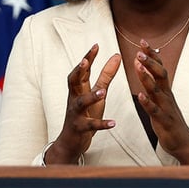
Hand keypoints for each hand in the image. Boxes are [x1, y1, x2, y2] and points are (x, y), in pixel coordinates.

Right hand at [47, 44, 120, 164]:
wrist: (71, 142)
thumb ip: (106, 75)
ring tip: (103, 92)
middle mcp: (74, 98)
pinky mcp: (80, 128)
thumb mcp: (97, 92)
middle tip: (84, 61)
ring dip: (91, 97)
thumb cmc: (86, 113)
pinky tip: (113, 123)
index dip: (88, 58)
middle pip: (73, 81)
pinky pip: (90, 125)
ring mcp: (76, 113)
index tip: (96, 45)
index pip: (82, 70)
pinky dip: (102, 124)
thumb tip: (116, 55)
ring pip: (81, 103)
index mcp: (79, 89)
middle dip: (78, 71)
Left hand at [134, 39, 188, 164]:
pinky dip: (147, 102)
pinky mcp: (164, 121)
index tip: (143, 41)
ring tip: (138, 66)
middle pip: (160, 74)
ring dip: (147, 77)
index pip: (159, 67)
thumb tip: (144, 67)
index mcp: (165, 90)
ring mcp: (166, 108)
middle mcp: (167, 95)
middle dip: (150, 62)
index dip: (152, 54)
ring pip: (157, 90)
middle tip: (140, 50)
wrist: (184, 142)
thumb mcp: (162, 99)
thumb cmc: (170, 119)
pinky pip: (155, 110)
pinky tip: (140, 96)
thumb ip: (154, 83)